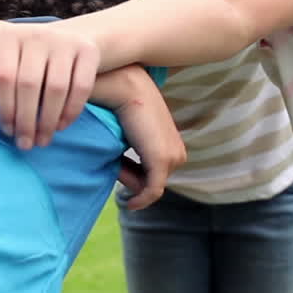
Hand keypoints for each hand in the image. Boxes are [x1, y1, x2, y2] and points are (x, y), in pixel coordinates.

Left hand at [0, 23, 100, 149]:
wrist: (63, 41)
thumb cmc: (23, 61)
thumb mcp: (0, 64)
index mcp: (10, 36)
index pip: (4, 76)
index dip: (5, 108)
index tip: (8, 132)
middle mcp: (38, 34)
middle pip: (29, 84)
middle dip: (26, 120)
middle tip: (26, 144)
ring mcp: (65, 40)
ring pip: (57, 88)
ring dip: (48, 121)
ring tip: (42, 140)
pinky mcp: (88, 51)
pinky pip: (81, 88)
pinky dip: (71, 112)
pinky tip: (60, 127)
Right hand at [108, 70, 185, 209]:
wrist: (127, 88)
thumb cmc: (123, 109)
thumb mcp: (131, 141)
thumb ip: (132, 163)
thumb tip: (131, 189)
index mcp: (173, 147)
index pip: (154, 177)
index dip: (134, 178)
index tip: (118, 172)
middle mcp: (178, 154)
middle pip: (152, 183)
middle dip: (132, 179)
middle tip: (114, 163)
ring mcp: (172, 158)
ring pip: (149, 186)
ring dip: (130, 181)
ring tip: (116, 158)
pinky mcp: (162, 161)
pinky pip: (152, 191)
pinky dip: (141, 200)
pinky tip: (129, 204)